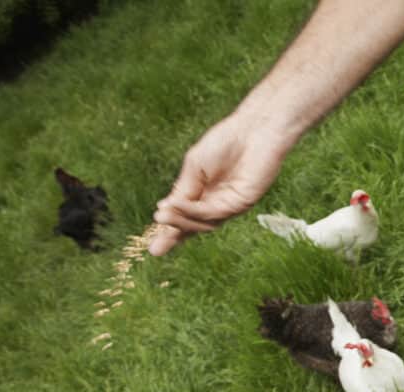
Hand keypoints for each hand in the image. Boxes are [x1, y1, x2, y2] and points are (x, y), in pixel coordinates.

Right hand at [150, 114, 290, 255]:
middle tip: (155, 248)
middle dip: (173, 236)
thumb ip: (183, 191)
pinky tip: (177, 206)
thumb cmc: (225, 143)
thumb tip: (163, 212)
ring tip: (161, 217)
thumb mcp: (194, 167)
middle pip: (194, 226)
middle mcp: (217, 204)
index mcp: (204, 194)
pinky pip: (214, 212)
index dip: (169, 231)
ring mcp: (230, 205)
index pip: (185, 217)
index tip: (152, 245)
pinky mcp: (242, 204)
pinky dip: (194, 211)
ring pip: (203, 223)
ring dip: (180, 221)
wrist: (252, 131)